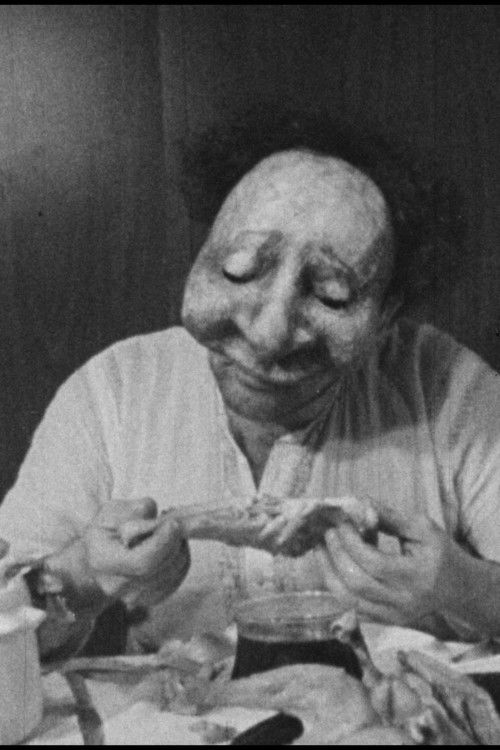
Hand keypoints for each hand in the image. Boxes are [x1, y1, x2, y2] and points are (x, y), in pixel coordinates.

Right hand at [45, 498, 189, 613]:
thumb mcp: (113, 511)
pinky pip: (176, 580)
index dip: (162, 543)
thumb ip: (134, 510)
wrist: (100, 552)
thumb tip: (153, 516)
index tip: (173, 523)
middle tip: (176, 521)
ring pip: (172, 573)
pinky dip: (181, 561)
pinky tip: (172, 546)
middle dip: (174, 542)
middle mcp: (116, 585)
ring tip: (171, 531)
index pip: (141, 561)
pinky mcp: (149, 598)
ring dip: (180, 549)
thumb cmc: (107, 528)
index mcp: (103, 560)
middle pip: (159, 568)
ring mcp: (132, 596)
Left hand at [315, 504, 466, 630]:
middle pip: (358, 583)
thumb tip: (359, 503)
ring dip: (328, 572)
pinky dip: (337, 586)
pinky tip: (332, 565)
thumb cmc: (439, 552)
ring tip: (320, 548)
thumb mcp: (422, 529)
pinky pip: (351, 607)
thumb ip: (390, 518)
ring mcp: (394, 615)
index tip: (341, 523)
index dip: (352, 542)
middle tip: (328, 533)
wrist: (457, 587)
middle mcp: (405, 601)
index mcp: (418, 575)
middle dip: (337, 554)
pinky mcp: (385, 621)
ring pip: (349, 600)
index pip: (374, 562)